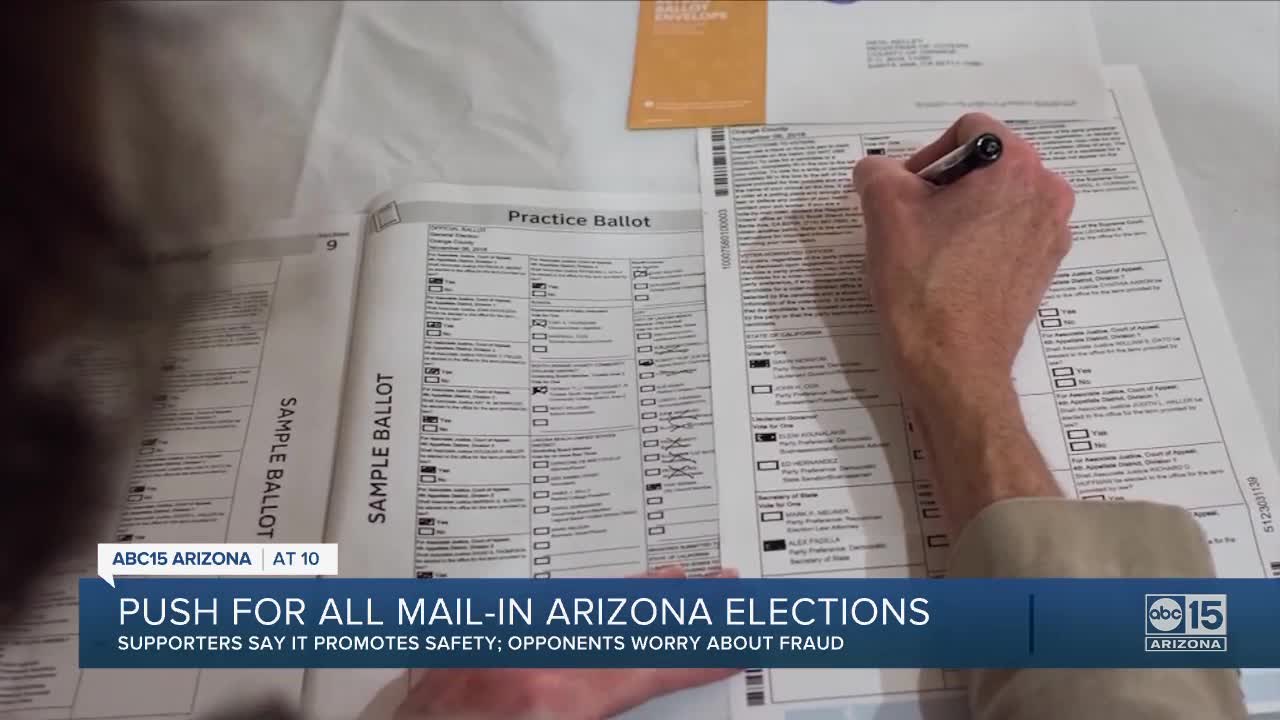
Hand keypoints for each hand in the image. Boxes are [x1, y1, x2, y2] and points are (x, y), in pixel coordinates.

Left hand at [395, 565, 738, 719]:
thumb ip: (594, 708)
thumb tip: (625, 686)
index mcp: (559, 701)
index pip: (649, 669)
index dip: (698, 655)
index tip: (734, 637)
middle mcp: (531, 663)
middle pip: (624, 623)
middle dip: (677, 605)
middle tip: (720, 584)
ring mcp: (498, 648)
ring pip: (580, 607)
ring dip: (629, 594)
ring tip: (671, 578)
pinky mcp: (469, 645)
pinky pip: (533, 611)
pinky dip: (572, 601)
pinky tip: (590, 595)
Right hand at [853, 113, 1072, 534]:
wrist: (953, 368)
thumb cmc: (922, 286)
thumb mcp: (884, 212)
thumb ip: (877, 172)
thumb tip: (877, 171)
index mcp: (1017, 167)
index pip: (967, 131)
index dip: (925, 155)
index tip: (903, 194)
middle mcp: (1047, 193)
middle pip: (986, 164)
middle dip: (943, 184)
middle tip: (909, 220)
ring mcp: (1051, 234)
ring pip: (996, 200)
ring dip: (959, 212)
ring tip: (926, 248)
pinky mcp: (1043, 269)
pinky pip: (1007, 234)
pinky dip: (977, 241)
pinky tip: (948, 271)